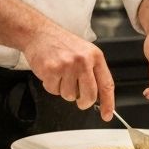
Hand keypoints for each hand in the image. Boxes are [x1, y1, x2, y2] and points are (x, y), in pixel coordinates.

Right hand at [0, 0, 115, 116]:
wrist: (39, 32)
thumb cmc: (61, 43)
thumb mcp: (84, 52)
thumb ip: (92, 71)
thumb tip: (97, 96)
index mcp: (95, 56)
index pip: (106, 84)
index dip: (108, 103)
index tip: (106, 115)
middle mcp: (83, 61)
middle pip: (89, 95)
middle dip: (83, 102)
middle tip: (78, 99)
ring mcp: (67, 65)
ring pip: (69, 95)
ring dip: (63, 90)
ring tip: (60, 74)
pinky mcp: (52, 70)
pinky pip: (54, 91)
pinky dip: (51, 86)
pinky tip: (50, 73)